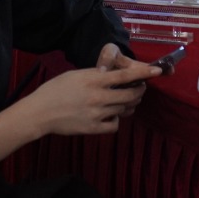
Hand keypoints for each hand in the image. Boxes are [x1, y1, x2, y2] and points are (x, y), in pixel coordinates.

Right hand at [17, 46, 159, 137]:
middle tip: (140, 88)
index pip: (125, 75)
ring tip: (126, 99)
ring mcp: (97, 114)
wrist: (40, 112)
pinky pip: (115, 125)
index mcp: (93, 80)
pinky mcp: (94, 128)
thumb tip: (111, 75)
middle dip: (140, 91)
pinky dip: (116, 119)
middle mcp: (98, 97)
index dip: (143, 73)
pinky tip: (110, 115)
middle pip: (130, 94)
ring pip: (124, 109)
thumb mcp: (75, 75)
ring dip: (129, 104)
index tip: (157, 71)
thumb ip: (95, 75)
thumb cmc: (54, 90)